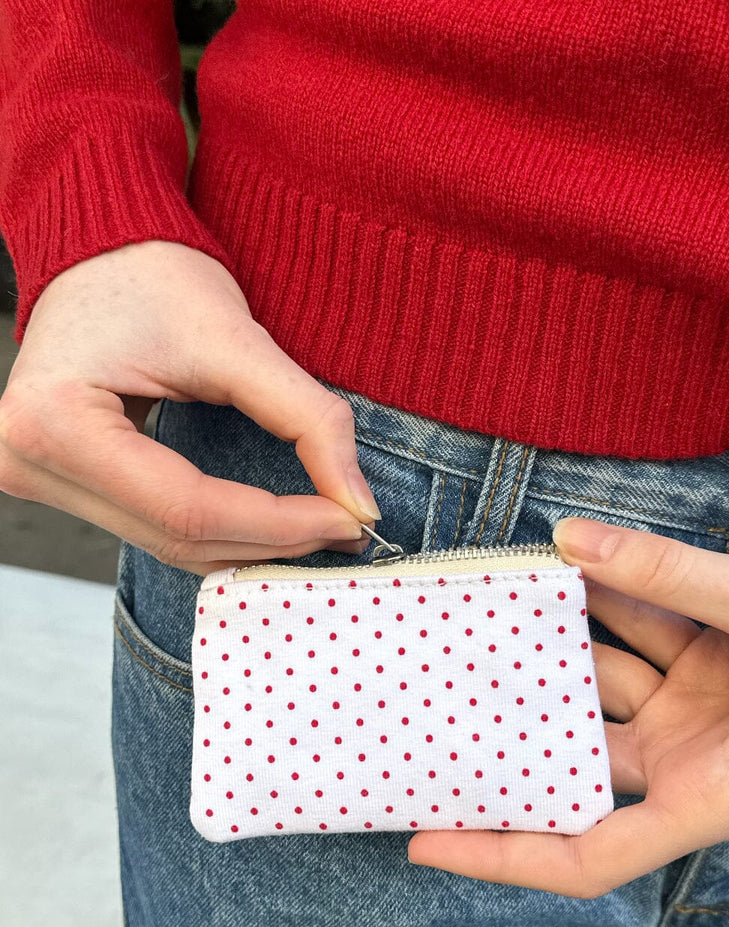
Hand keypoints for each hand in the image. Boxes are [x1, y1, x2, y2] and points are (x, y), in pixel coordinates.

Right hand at [0, 241, 380, 574]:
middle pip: (175, 536)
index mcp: (58, 422)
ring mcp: (34, 477)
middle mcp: (28, 462)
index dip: (278, 524)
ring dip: (249, 544)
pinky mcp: (58, 481)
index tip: (349, 521)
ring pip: (166, 543)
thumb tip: (361, 506)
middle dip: (272, 540)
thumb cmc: (153, 275)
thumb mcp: (238, 340)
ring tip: (319, 525)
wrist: (97, 246)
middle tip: (346, 527)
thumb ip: (309, 422)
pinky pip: (151, 528)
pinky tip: (270, 522)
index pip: (187, 508)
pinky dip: (216, 530)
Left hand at [408, 518, 728, 897]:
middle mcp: (692, 764)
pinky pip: (639, 633)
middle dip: (508, 727)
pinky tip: (558, 562)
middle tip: (422, 702)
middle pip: (573, 759)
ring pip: (601, 680)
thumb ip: (674, 579)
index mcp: (709, 797)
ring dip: (549, 642)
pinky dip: (604, 599)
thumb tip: (569, 533)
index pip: (588, 857)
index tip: (422, 845)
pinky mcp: (710, 666)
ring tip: (475, 608)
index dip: (503, 859)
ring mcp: (699, 713)